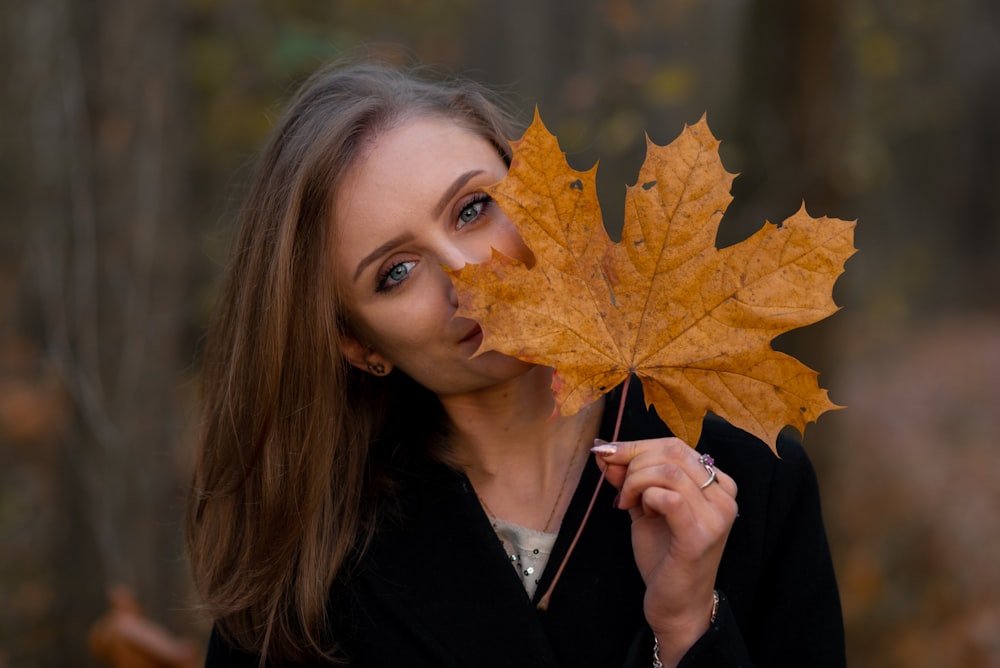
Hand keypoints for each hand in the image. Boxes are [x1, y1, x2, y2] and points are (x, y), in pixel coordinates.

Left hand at [593, 438, 737, 666]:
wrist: (676, 605)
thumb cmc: (664, 556)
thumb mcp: (644, 507)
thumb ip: (629, 478)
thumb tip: (605, 451)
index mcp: (717, 485)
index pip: (676, 446)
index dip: (637, 445)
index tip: (607, 453)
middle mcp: (724, 497)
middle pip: (672, 452)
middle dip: (633, 460)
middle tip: (616, 484)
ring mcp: (716, 517)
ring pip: (668, 471)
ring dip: (635, 481)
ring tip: (626, 502)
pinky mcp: (700, 537)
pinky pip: (668, 497)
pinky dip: (645, 497)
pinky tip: (638, 512)